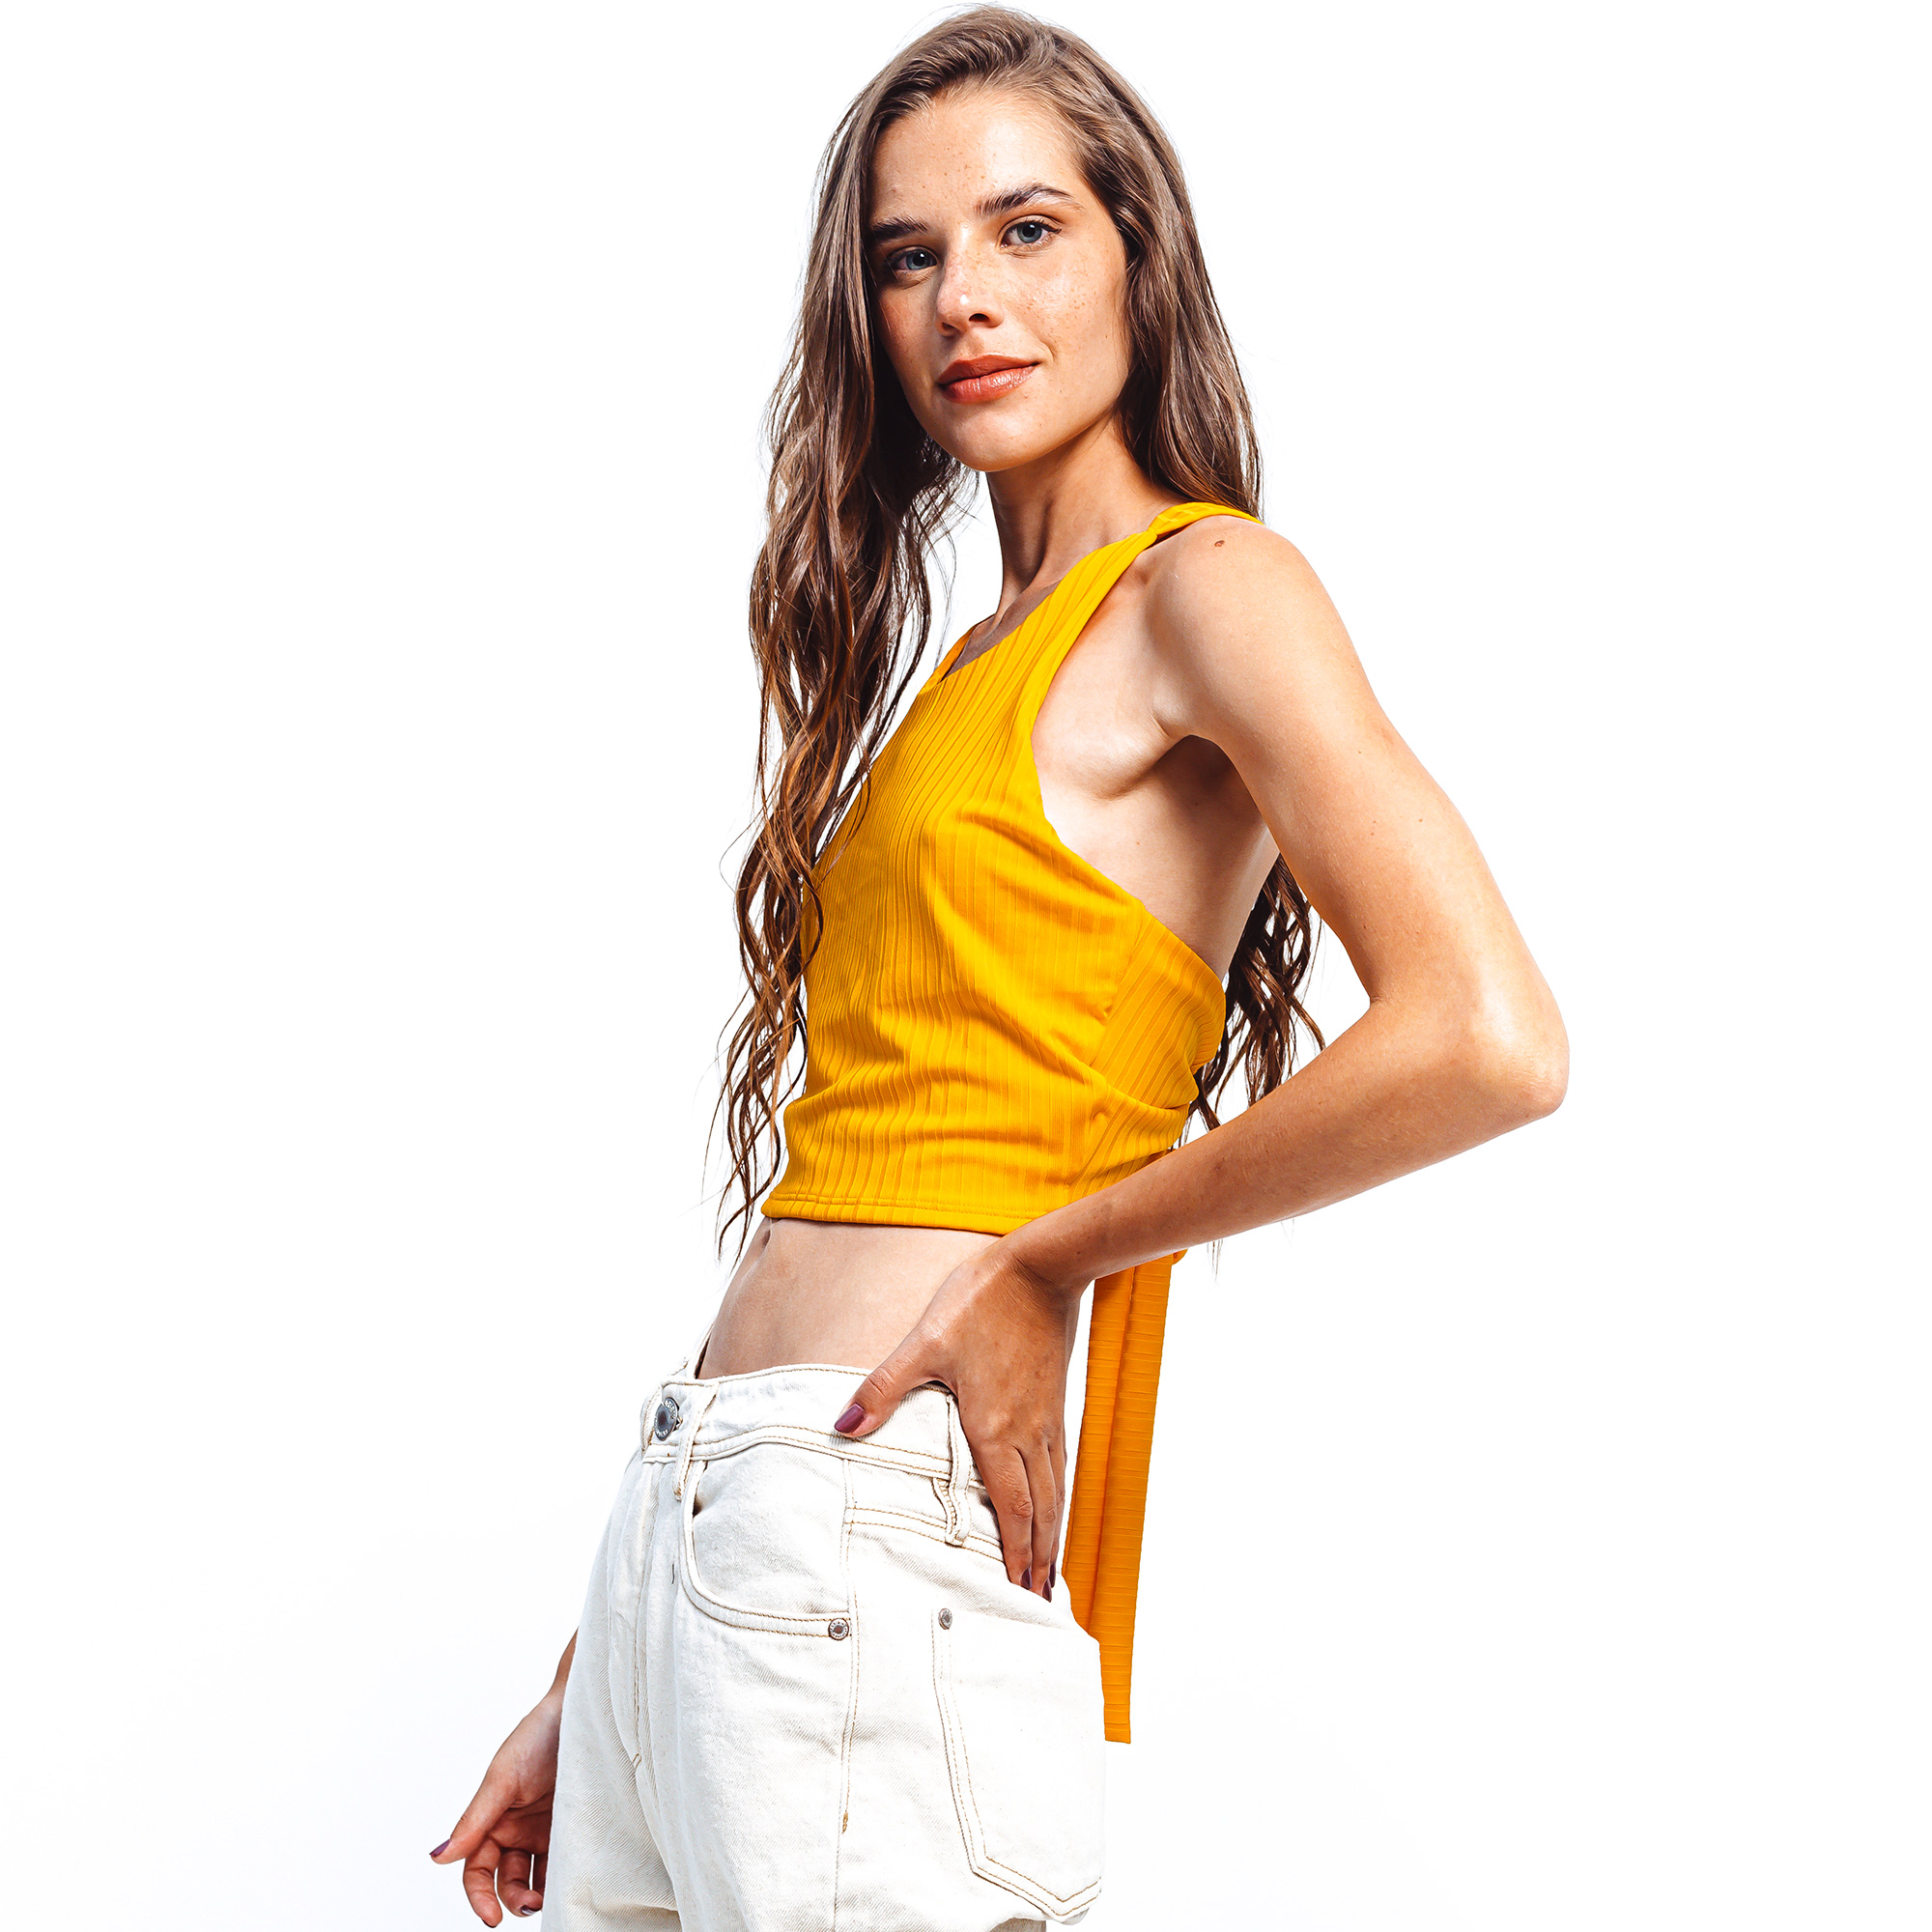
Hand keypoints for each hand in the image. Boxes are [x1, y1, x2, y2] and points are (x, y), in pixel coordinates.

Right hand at [430, 1672, 567, 1924]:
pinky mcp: (575, 1827)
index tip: (492, 1918)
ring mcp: (547, 1830)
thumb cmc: (538, 1735)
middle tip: (531, 1904)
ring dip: (539, 1895)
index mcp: (493, 1821)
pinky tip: (571, 1882)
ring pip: (537, 1878)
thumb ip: (474, 1820)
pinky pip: (567, 1862)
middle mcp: (518, 1830)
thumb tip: (438, 1857)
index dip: (480, 1897)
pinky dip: (565, 1878)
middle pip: (508, 1881)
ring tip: (551, 1898)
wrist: (584, 1711)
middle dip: (514, 1899)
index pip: (478, 1871)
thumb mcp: (503, 1778)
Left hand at [833, 1243, 1078, 1597]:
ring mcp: (1045, 1417)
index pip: (1011, 1507)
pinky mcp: (1054, 1400)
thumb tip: (842, 1427)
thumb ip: (884, 1388)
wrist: (1042, 1266)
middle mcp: (1027, 1431)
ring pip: (1055, 1490)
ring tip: (1048, 1571)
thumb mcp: (925, 1341)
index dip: (1014, 1553)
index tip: (1016, 1593)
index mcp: (994, 1428)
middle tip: (1035, 1604)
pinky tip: (1054, 1501)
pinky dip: (1059, 1495)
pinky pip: (1061, 1462)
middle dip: (1037, 1559)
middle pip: (1040, 1511)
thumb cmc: (983, 1300)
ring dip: (1052, 1534)